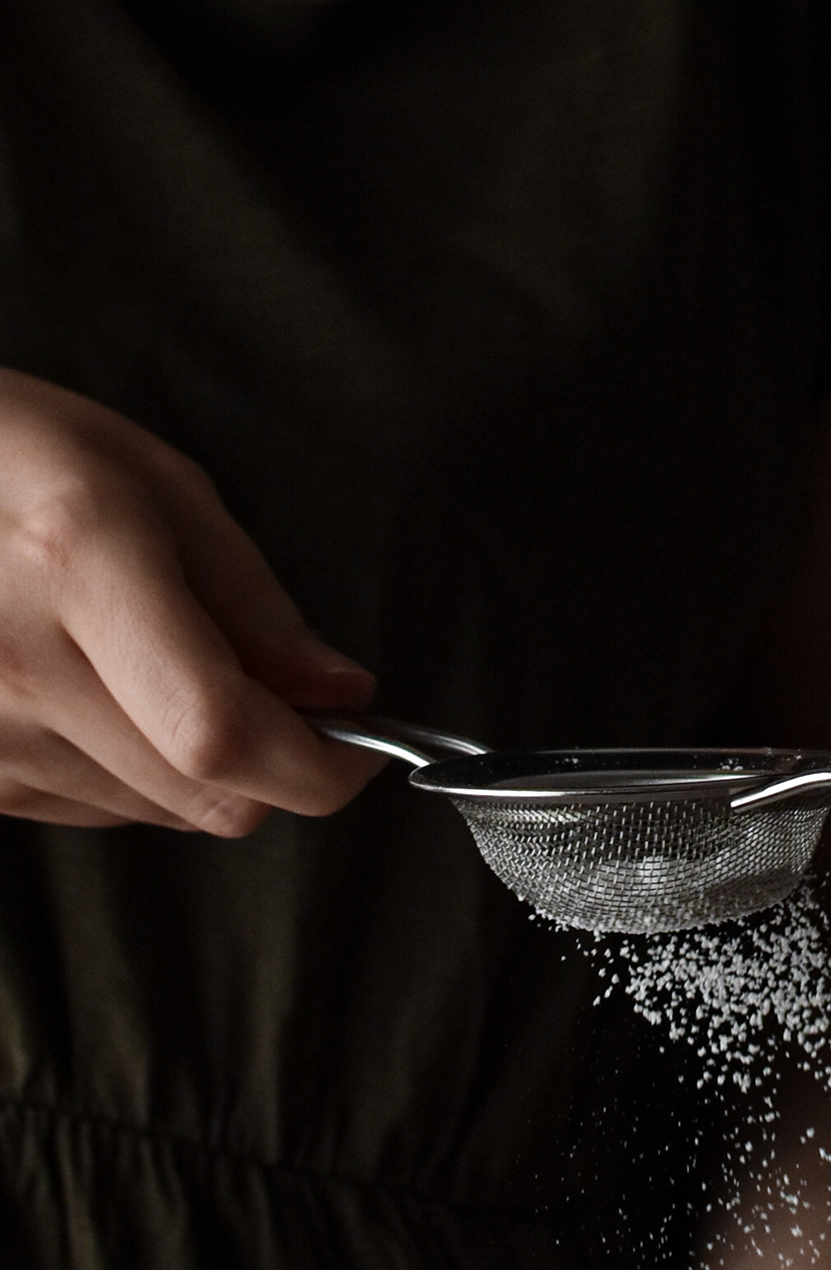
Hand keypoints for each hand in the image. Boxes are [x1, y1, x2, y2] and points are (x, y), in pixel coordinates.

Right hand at [0, 369, 377, 832]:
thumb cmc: (11, 457)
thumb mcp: (152, 483)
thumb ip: (255, 601)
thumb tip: (339, 693)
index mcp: (79, 565)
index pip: (222, 730)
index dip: (317, 764)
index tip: (357, 748)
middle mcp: (19, 663)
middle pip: (206, 795)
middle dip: (272, 764)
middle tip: (268, 694)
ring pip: (158, 812)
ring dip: (191, 763)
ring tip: (141, 663)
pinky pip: (91, 810)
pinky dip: (124, 769)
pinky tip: (86, 688)